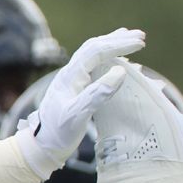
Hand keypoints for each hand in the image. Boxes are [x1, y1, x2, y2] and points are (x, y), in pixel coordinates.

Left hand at [17, 28, 144, 176]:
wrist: (41, 145)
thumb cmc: (58, 132)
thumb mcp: (78, 115)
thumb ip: (97, 94)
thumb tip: (119, 71)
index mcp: (70, 77)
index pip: (96, 51)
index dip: (118, 45)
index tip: (141, 44)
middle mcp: (69, 74)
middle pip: (93, 48)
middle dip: (117, 40)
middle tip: (141, 36)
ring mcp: (71, 80)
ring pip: (92, 54)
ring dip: (112, 45)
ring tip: (131, 40)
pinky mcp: (74, 88)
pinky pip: (92, 65)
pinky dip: (108, 58)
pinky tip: (118, 61)